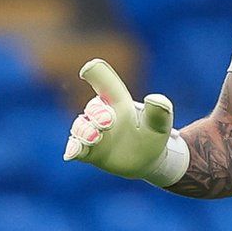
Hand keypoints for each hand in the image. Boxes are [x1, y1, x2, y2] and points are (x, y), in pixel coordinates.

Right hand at [63, 59, 187, 185]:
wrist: (147, 160)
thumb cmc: (152, 134)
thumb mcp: (160, 123)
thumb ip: (160, 111)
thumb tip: (153, 98)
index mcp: (118, 100)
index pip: (104, 81)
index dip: (94, 72)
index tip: (87, 70)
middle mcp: (102, 114)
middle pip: (93, 106)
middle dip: (98, 113)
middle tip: (109, 122)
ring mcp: (93, 132)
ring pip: (81, 126)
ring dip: (84, 131)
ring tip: (95, 138)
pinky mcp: (88, 152)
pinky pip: (76, 148)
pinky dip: (72, 149)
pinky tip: (71, 153)